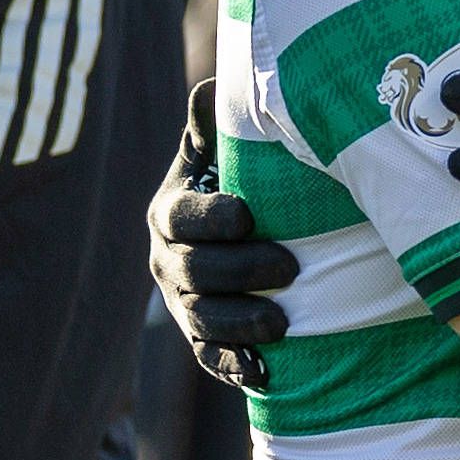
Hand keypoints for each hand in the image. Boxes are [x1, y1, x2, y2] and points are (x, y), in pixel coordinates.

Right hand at [148, 79, 299, 391]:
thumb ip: (217, 126)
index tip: (247, 216)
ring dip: (240, 325)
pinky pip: (211, 360)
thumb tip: (216, 85)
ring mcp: (183, 304)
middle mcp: (168, 261)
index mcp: (169, 212)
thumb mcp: (224, 152)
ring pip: (201, 321)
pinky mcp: (203, 340)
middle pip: (193, 272)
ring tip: (282, 325)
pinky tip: (265, 373)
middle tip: (290, 268)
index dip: (210, 219)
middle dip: (240, 273)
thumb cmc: (240, 181)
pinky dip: (236, 368)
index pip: (180, 218)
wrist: (243, 237)